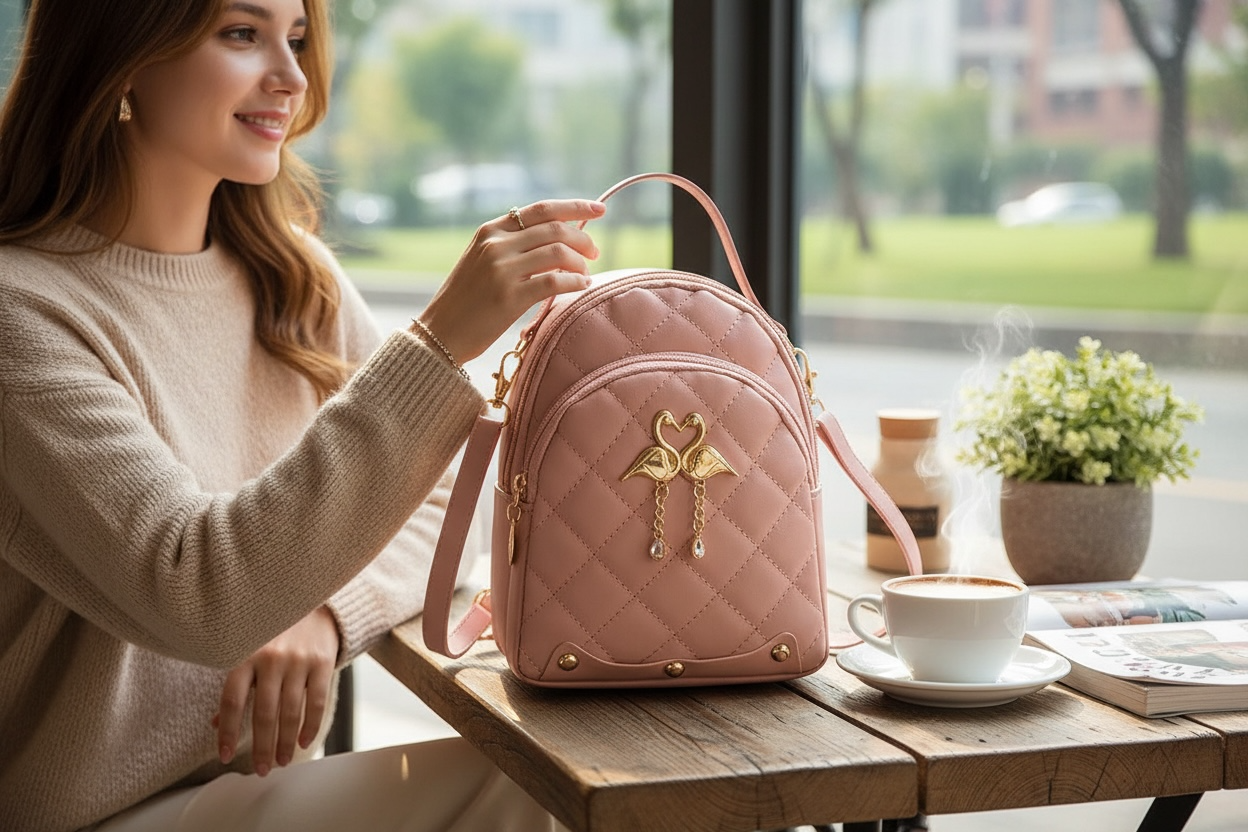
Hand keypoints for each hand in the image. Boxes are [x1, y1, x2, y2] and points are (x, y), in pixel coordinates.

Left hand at [213, 606, 339, 775]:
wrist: (313, 600)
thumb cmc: (274, 631)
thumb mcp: (248, 649)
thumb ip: (235, 683)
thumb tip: (216, 723)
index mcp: (246, 654)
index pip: (232, 701)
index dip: (227, 732)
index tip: (224, 756)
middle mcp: (271, 658)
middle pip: (263, 713)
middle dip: (261, 747)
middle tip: (261, 770)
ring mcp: (298, 660)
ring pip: (290, 712)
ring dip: (285, 743)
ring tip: (281, 762)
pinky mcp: (322, 661)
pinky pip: (317, 701)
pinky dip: (311, 726)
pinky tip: (304, 741)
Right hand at [416, 199, 604, 363]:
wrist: (440, 334)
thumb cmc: (466, 301)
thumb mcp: (482, 261)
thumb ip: (513, 246)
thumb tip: (559, 239)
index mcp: (490, 231)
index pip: (541, 209)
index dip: (574, 207)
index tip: (599, 209)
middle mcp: (496, 245)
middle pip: (555, 229)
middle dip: (583, 239)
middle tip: (594, 253)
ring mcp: (502, 270)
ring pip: (559, 252)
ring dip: (580, 264)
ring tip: (584, 275)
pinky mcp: (509, 297)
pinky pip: (555, 281)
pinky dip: (575, 282)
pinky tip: (580, 287)